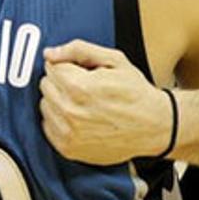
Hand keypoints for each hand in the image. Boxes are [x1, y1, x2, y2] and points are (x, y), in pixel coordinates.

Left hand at [39, 40, 173, 164]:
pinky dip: (59, 120)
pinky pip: (47, 126)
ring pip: (45, 105)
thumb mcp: (114, 60)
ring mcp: (68, 133)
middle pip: (45, 85)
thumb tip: (50, 53)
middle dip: (62, 81)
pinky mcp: (68, 149)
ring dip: (59, 101)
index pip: (51, 67)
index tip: (82, 71)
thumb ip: (79, 50)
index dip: (68, 65)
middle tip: (85, 86)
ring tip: (84, 102)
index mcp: (79, 87)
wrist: (153, 126)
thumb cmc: (136, 93)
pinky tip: (80, 117)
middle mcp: (69, 112)